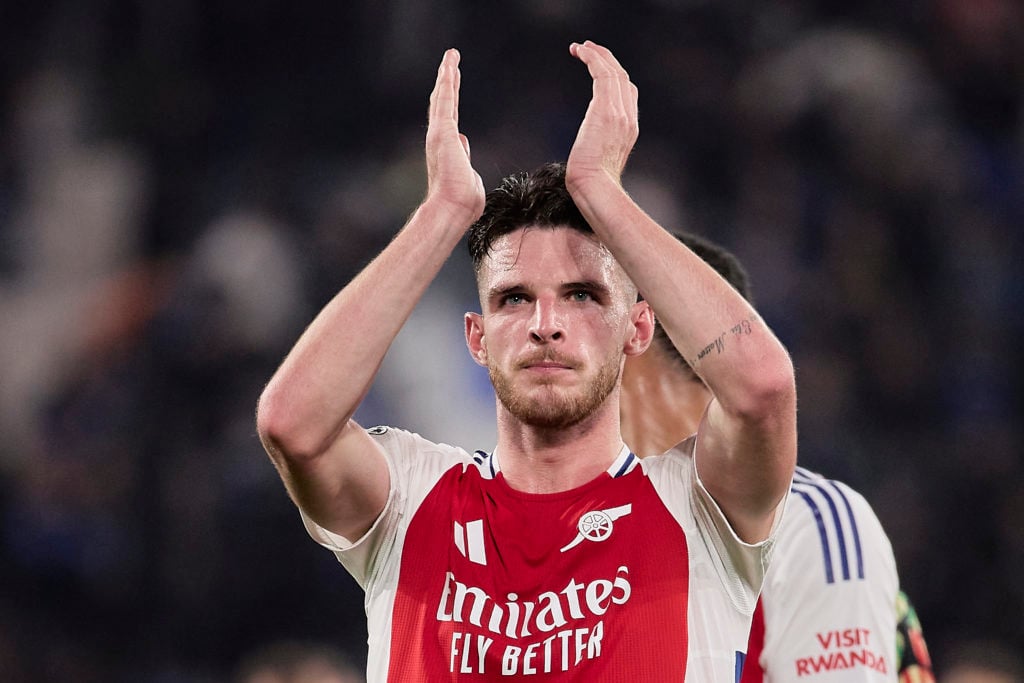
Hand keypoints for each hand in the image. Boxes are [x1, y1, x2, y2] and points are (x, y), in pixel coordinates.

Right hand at [425, 49, 485, 220]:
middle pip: (443, 104)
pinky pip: (445, 101)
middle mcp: (440, 139)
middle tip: (449, 62)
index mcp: (448, 149)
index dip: (451, 100)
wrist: (452, 209)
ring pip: (443, 98)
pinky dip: (447, 82)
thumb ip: (465, 157)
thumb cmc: (463, 202)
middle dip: (446, 82)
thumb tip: (463, 143)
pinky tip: (450, 66)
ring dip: (447, 76)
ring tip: (451, 56)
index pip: (449, 118)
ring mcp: (439, 135)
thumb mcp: (469, 176)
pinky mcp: (442, 132)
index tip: (452, 85)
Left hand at [565, 41, 638, 192]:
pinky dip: (592, 58)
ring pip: (613, 72)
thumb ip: (597, 149)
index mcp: (629, 130)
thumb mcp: (598, 163)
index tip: (599, 67)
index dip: (615, 76)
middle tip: (588, 49)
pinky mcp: (606, 110)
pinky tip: (580, 51)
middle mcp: (629, 118)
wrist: (595, 189)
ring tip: (580, 47)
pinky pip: (602, 73)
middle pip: (623, 79)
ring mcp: (620, 113)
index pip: (627, 93)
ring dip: (597, 55)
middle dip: (607, 60)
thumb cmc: (591, 184)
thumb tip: (586, 151)